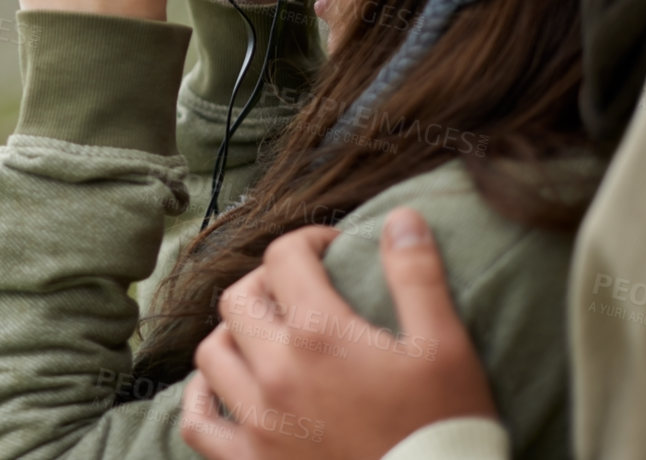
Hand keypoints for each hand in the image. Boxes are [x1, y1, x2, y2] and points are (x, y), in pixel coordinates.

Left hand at [181, 209, 498, 458]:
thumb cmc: (444, 429)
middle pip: (239, 298)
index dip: (308, 239)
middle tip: (298, 288)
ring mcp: (257, 421)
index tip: (330, 248)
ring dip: (234, 334)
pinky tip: (220, 388)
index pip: (285, 257)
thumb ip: (417, 276)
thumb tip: (400, 217)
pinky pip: (199, 424)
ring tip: (263, 333)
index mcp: (320, 335)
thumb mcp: (446, 348)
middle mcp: (276, 372)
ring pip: (213, 353)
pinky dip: (201, 400)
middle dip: (266, 281)